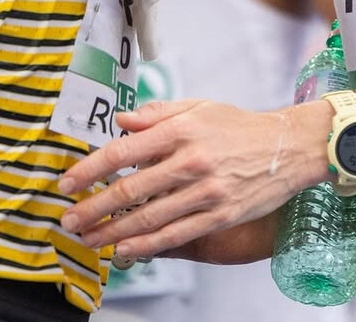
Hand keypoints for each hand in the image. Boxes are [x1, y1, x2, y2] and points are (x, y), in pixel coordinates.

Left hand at [58, 99, 326, 261]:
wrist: (287, 147)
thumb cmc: (239, 126)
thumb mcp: (199, 107)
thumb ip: (157, 114)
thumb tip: (122, 121)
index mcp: (182, 129)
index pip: (124, 151)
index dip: (90, 169)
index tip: (68, 182)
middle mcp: (191, 160)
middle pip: (130, 190)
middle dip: (93, 208)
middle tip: (68, 219)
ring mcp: (206, 191)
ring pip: (149, 218)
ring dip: (111, 232)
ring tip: (88, 239)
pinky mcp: (219, 215)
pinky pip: (175, 235)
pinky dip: (146, 245)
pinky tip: (124, 250)